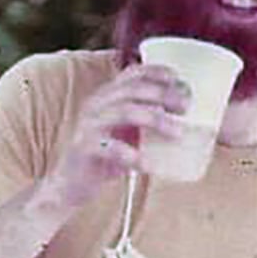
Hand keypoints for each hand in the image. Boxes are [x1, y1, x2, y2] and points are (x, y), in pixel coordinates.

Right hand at [43, 65, 191, 214]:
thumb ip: (147, 125)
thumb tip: (187, 122)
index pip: (131, 75)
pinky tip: (148, 164)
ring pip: (124, 112)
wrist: (69, 185)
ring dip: (155, 119)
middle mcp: (96, 105)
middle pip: (132, 90)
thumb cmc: (105, 158)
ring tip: (177, 132)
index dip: (156, 72)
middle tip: (185, 106)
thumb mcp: (126, 135)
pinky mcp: (84, 149)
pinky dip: (131, 154)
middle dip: (162, 94)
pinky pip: (110, 148)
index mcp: (107, 98)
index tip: (179, 79)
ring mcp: (89, 126)